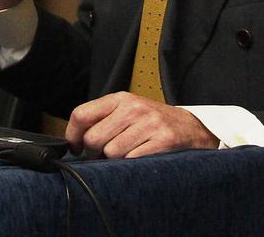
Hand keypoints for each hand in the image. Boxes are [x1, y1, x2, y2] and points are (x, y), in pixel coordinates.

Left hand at [66, 92, 219, 157]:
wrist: (191, 129)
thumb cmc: (153, 123)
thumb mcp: (128, 112)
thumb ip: (102, 119)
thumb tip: (75, 141)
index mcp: (120, 99)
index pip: (82, 114)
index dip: (73, 135)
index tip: (75, 147)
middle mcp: (133, 108)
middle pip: (94, 138)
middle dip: (94, 153)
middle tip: (102, 157)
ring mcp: (148, 124)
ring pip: (111, 153)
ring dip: (113, 161)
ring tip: (125, 156)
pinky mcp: (162, 141)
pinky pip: (131, 160)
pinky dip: (130, 165)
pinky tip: (138, 159)